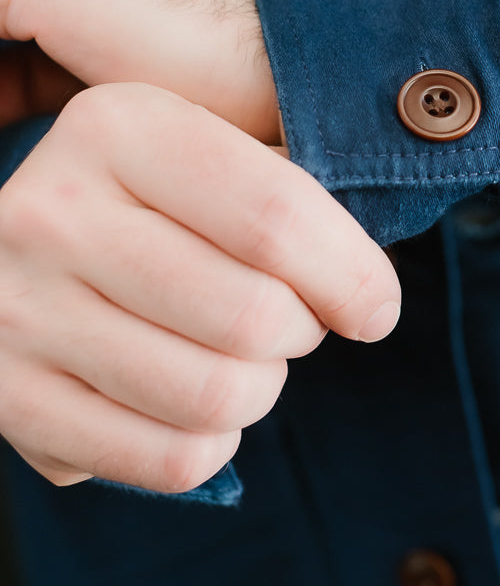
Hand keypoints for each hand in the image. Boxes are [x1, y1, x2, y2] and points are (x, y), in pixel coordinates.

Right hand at [0, 83, 399, 491]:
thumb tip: (371, 288)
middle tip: (296, 322)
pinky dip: (213, 445)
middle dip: (303, 332)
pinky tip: (199, 407)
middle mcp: (53, 211)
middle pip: (252, 316)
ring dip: (261, 390)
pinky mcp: (6, 398)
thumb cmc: (149, 196)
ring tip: (247, 361)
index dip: (351, 274)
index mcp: (117, 126)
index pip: (276, 216)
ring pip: (214, 398)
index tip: (376, 305)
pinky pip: (169, 459)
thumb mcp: (202, 143)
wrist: (7, 247)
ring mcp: (18, 310)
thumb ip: (288, 182)